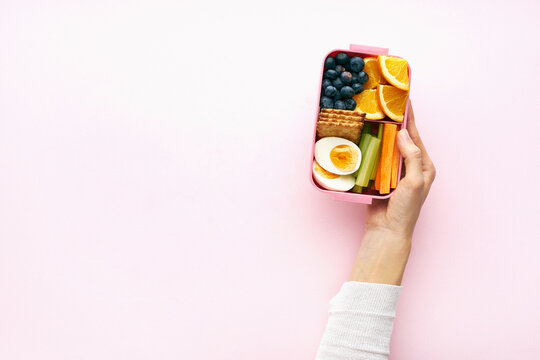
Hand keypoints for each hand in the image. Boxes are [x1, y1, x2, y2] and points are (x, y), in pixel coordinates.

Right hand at [350, 101, 435, 284]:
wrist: (387, 230)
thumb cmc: (406, 210)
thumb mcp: (414, 182)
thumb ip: (412, 157)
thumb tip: (403, 134)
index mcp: (424, 165)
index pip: (415, 135)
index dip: (409, 117)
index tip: (404, 99)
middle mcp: (410, 166)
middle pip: (401, 138)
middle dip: (394, 121)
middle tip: (384, 103)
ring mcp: (395, 171)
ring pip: (387, 146)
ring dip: (381, 133)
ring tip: (373, 116)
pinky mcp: (381, 177)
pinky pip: (376, 157)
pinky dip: (371, 147)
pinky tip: (364, 138)